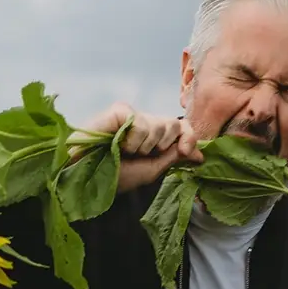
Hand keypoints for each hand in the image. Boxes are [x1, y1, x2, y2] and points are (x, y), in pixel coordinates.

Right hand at [77, 103, 201, 192]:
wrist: (86, 177)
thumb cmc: (115, 177)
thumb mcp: (151, 170)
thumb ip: (174, 157)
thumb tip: (200, 153)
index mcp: (153, 138)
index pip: (181, 127)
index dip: (189, 136)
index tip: (188, 151)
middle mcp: (144, 124)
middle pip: (173, 123)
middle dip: (163, 145)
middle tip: (140, 155)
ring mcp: (132, 116)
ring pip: (159, 124)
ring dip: (144, 146)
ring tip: (125, 152)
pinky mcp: (119, 111)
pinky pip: (141, 121)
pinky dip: (133, 139)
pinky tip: (118, 144)